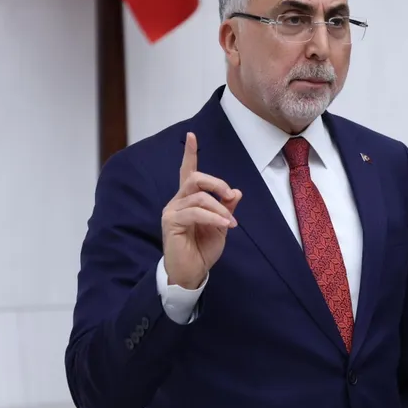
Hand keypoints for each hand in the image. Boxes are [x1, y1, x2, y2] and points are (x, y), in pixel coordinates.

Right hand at [161, 132, 241, 288]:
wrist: (192, 271)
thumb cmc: (203, 248)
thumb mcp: (221, 225)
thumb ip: (227, 208)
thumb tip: (236, 191)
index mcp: (189, 199)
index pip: (188, 171)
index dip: (190, 153)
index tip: (192, 135)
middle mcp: (178, 201)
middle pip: (195, 178)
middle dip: (216, 182)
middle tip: (229, 195)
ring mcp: (172, 210)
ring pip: (199, 197)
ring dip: (219, 208)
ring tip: (229, 223)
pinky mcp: (171, 222)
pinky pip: (195, 212)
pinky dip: (213, 217)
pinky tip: (225, 226)